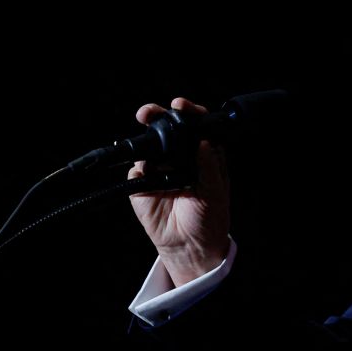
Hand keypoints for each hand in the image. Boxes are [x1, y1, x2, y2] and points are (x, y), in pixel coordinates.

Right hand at [128, 97, 230, 284]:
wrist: (190, 244)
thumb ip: (209, 166)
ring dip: (145, 135)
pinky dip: (139, 167)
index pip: (196, 126)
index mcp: (202, 154)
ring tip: (144, 126)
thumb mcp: (215, 190)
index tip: (182, 106)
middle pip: (168, 129)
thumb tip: (204, 142)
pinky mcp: (141, 183)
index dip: (190, 112)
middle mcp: (180, 157)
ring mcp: (159, 169)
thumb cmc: (209, 216)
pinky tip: (148, 171)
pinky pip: (136, 169)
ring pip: (149, 145)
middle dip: (158, 115)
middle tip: (150, 112)